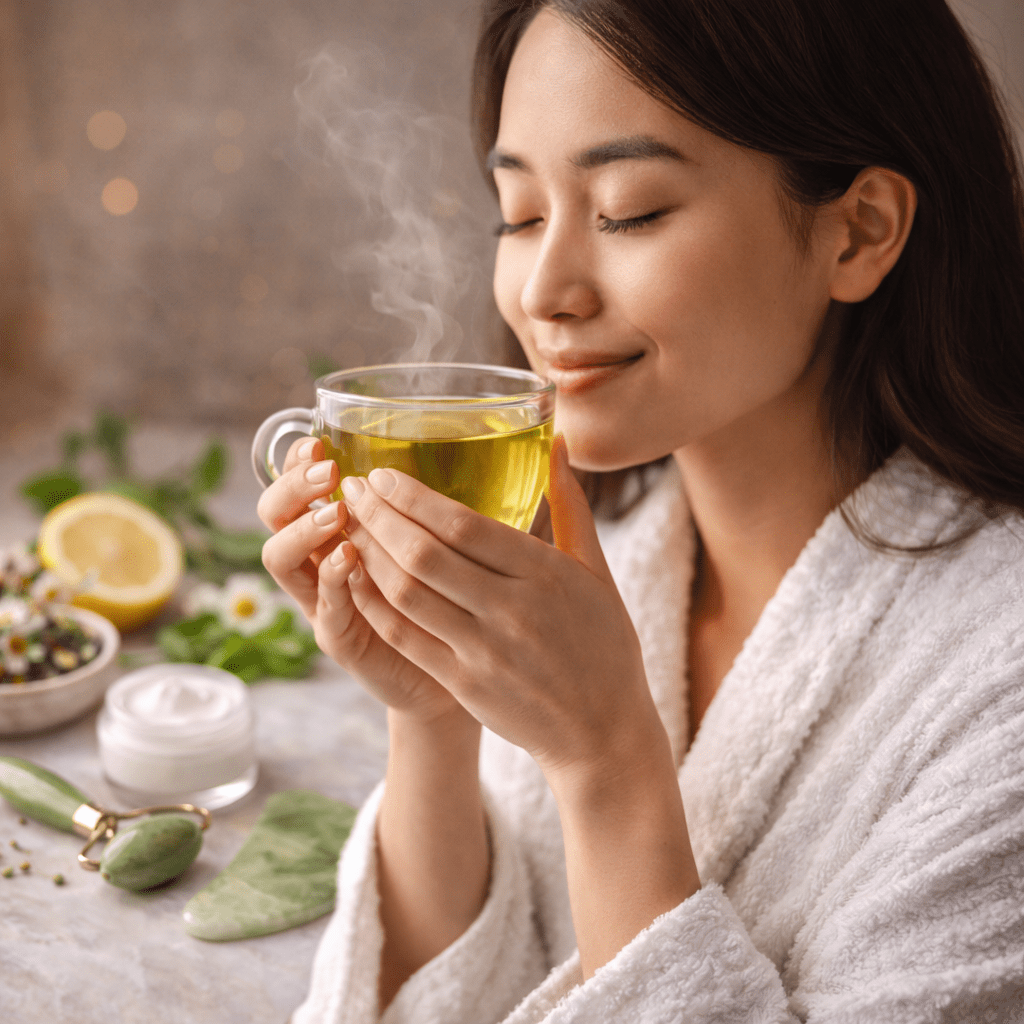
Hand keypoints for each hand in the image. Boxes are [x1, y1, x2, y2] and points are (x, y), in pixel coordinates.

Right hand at [257, 438, 466, 725]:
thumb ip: (438, 499)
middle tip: (327, 470)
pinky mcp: (340, 640)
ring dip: (304, 529)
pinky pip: (323, 608)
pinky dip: (332, 580)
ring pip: (281, 559)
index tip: (317, 438)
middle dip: (292, 486)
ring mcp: (324, 601)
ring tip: (337, 512)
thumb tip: (472, 443)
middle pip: (274, 514)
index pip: (297, 486)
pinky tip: (349, 558)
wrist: (457, 670)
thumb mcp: (443, 536)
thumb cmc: (450, 594)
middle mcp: (320, 561)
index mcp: (338, 530)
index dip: (295, 461)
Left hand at [340, 437, 665, 782]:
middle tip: (351, 490)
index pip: (464, 524)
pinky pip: (405, 637)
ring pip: (407, 593)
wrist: (603, 732)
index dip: (413, 497)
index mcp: (545, 573)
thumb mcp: (598, 571)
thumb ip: (570, 505)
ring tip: (346, 527)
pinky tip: (352, 578)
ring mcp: (484, 650)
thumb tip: (560, 441)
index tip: (380, 475)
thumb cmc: (604, 644)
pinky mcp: (464, 683)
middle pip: (425, 553)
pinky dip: (373, 605)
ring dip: (368, 554)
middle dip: (378, 516)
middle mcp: (512, 609)